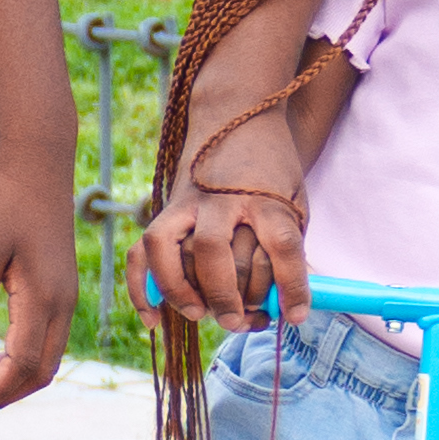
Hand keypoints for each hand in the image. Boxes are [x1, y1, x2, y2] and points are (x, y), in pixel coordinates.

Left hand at [0, 157, 76, 412]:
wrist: (37, 163)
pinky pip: (48, 337)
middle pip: (41, 371)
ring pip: (48, 357)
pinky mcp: (61, 286)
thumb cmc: (5, 201)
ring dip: (14, 377)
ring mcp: (66, 295)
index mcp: (44, 297)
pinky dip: (24, 357)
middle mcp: (63, 302)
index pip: (22, 365)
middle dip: (5, 393)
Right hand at [141, 122, 308, 336]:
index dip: (291, 285)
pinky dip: (142, 287)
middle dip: (223, 294)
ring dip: (179, 289)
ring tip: (197, 312)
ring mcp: (187, 203)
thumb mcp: (295, 201)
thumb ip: (290, 247)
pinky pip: (142, 251)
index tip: (296, 314)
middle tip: (234, 321)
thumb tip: (290, 306)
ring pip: (169, 248)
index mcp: (265, 196)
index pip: (280, 244)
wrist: (237, 118)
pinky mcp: (166, 209)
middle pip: (214, 249)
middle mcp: (221, 199)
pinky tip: (153, 319)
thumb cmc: (273, 170)